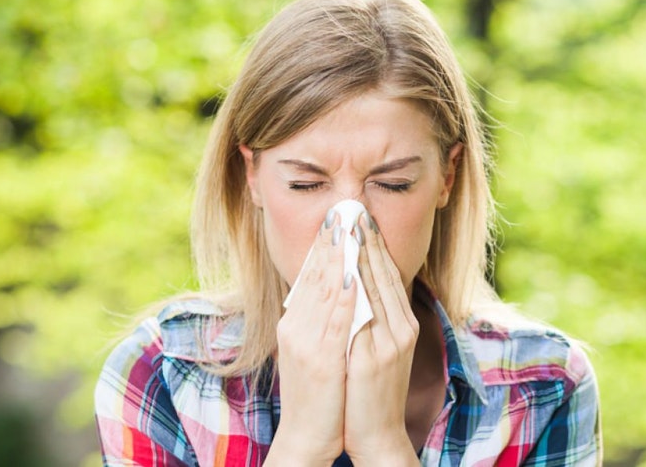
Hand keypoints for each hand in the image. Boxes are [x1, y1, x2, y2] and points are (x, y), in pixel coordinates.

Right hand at [264, 215, 355, 465]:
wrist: (308, 436)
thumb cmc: (318, 394)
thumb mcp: (314, 350)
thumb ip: (321, 320)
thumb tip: (334, 290)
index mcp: (295, 324)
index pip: (310, 275)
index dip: (323, 245)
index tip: (335, 217)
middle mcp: (296, 328)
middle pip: (314, 275)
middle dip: (330, 241)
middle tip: (342, 208)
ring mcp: (307, 343)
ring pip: (324, 290)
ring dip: (337, 257)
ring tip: (347, 228)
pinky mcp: (321, 359)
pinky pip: (335, 320)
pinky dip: (342, 294)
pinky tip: (350, 272)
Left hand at [343, 212, 419, 464]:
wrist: (376, 433)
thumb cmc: (369, 392)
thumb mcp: (376, 349)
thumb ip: (371, 318)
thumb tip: (355, 285)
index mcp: (402, 324)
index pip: (388, 275)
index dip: (374, 244)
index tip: (359, 217)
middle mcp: (401, 328)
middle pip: (384, 274)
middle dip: (367, 240)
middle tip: (353, 208)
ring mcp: (391, 342)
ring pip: (376, 288)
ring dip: (361, 255)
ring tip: (347, 227)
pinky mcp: (377, 357)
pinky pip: (365, 315)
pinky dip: (356, 289)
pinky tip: (345, 270)